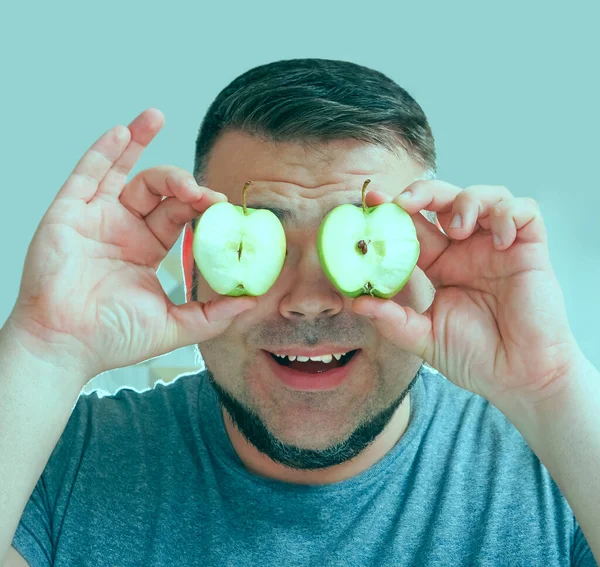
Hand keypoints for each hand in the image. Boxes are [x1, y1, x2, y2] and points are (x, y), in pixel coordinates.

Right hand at [7, 109, 256, 382]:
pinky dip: (104, 151)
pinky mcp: (68, 214)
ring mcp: (95, 219)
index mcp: (146, 250)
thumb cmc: (112, 338)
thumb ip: (213, 315)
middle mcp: (123, 230)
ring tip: (160, 120)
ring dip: (142, 143)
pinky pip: (87, 175)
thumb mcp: (174, 326)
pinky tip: (122, 130)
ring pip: (124, 173)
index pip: (179, 215)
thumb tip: (252, 302)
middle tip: (203, 192)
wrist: (67, 347)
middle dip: (182, 183)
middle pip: (158, 191)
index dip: (201, 205)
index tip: (223, 205)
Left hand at [352, 180, 583, 410]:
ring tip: (458, 229)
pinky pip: (525, 211)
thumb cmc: (475, 358)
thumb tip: (356, 302)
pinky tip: (500, 241)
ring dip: (467, 201)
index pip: (415, 226)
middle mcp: (467, 250)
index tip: (372, 199)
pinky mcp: (530, 249)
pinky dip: (508, 214)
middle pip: (445, 199)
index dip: (394, 209)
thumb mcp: (424, 338)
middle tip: (407, 203)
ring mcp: (498, 247)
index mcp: (441, 264)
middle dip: (424, 192)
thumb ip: (392, 320)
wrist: (520, 378)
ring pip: (485, 196)